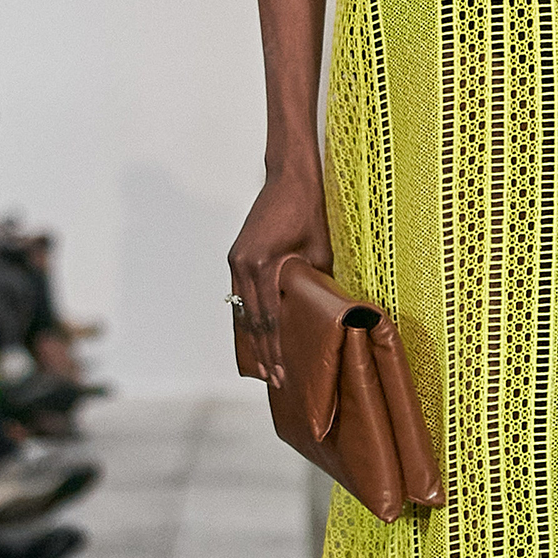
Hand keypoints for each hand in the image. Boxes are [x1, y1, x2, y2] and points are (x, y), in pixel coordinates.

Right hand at [227, 171, 331, 384]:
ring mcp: (236, 260)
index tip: (281, 371)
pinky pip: (239, 294)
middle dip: (262, 352)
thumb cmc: (308, 210)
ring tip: (262, 365)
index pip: (269, 318)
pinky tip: (254, 334)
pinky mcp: (236, 256)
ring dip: (251, 338)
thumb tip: (321, 314)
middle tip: (274, 378)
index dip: (275, 348)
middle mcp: (243, 265)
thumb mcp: (318, 251)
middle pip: (251, 320)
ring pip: (240, 309)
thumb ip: (314, 283)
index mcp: (264, 265)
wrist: (289, 179)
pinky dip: (246, 316)